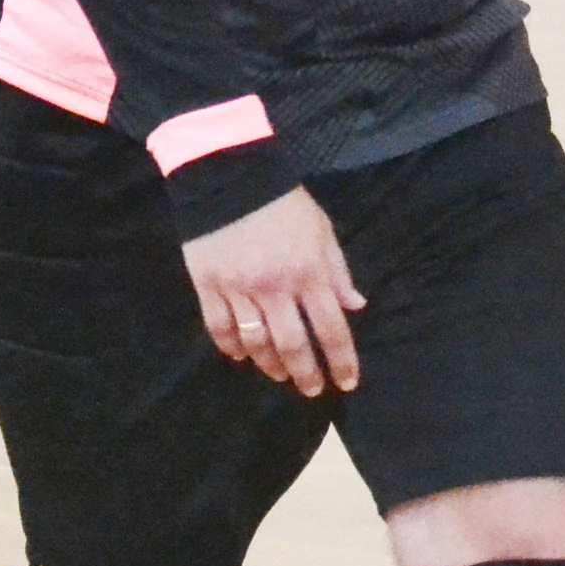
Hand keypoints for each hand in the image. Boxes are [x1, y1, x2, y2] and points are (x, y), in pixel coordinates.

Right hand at [184, 187, 361, 395]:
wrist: (228, 175)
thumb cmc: (283, 203)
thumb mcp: (321, 230)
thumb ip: (338, 271)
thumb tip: (356, 306)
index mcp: (308, 272)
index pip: (331, 328)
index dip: (341, 360)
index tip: (347, 382)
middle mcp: (275, 287)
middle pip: (293, 345)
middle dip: (306, 374)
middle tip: (312, 390)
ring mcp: (238, 289)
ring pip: (256, 342)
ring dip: (270, 365)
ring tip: (280, 375)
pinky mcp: (208, 285)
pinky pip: (219, 328)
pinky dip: (231, 347)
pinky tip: (241, 356)